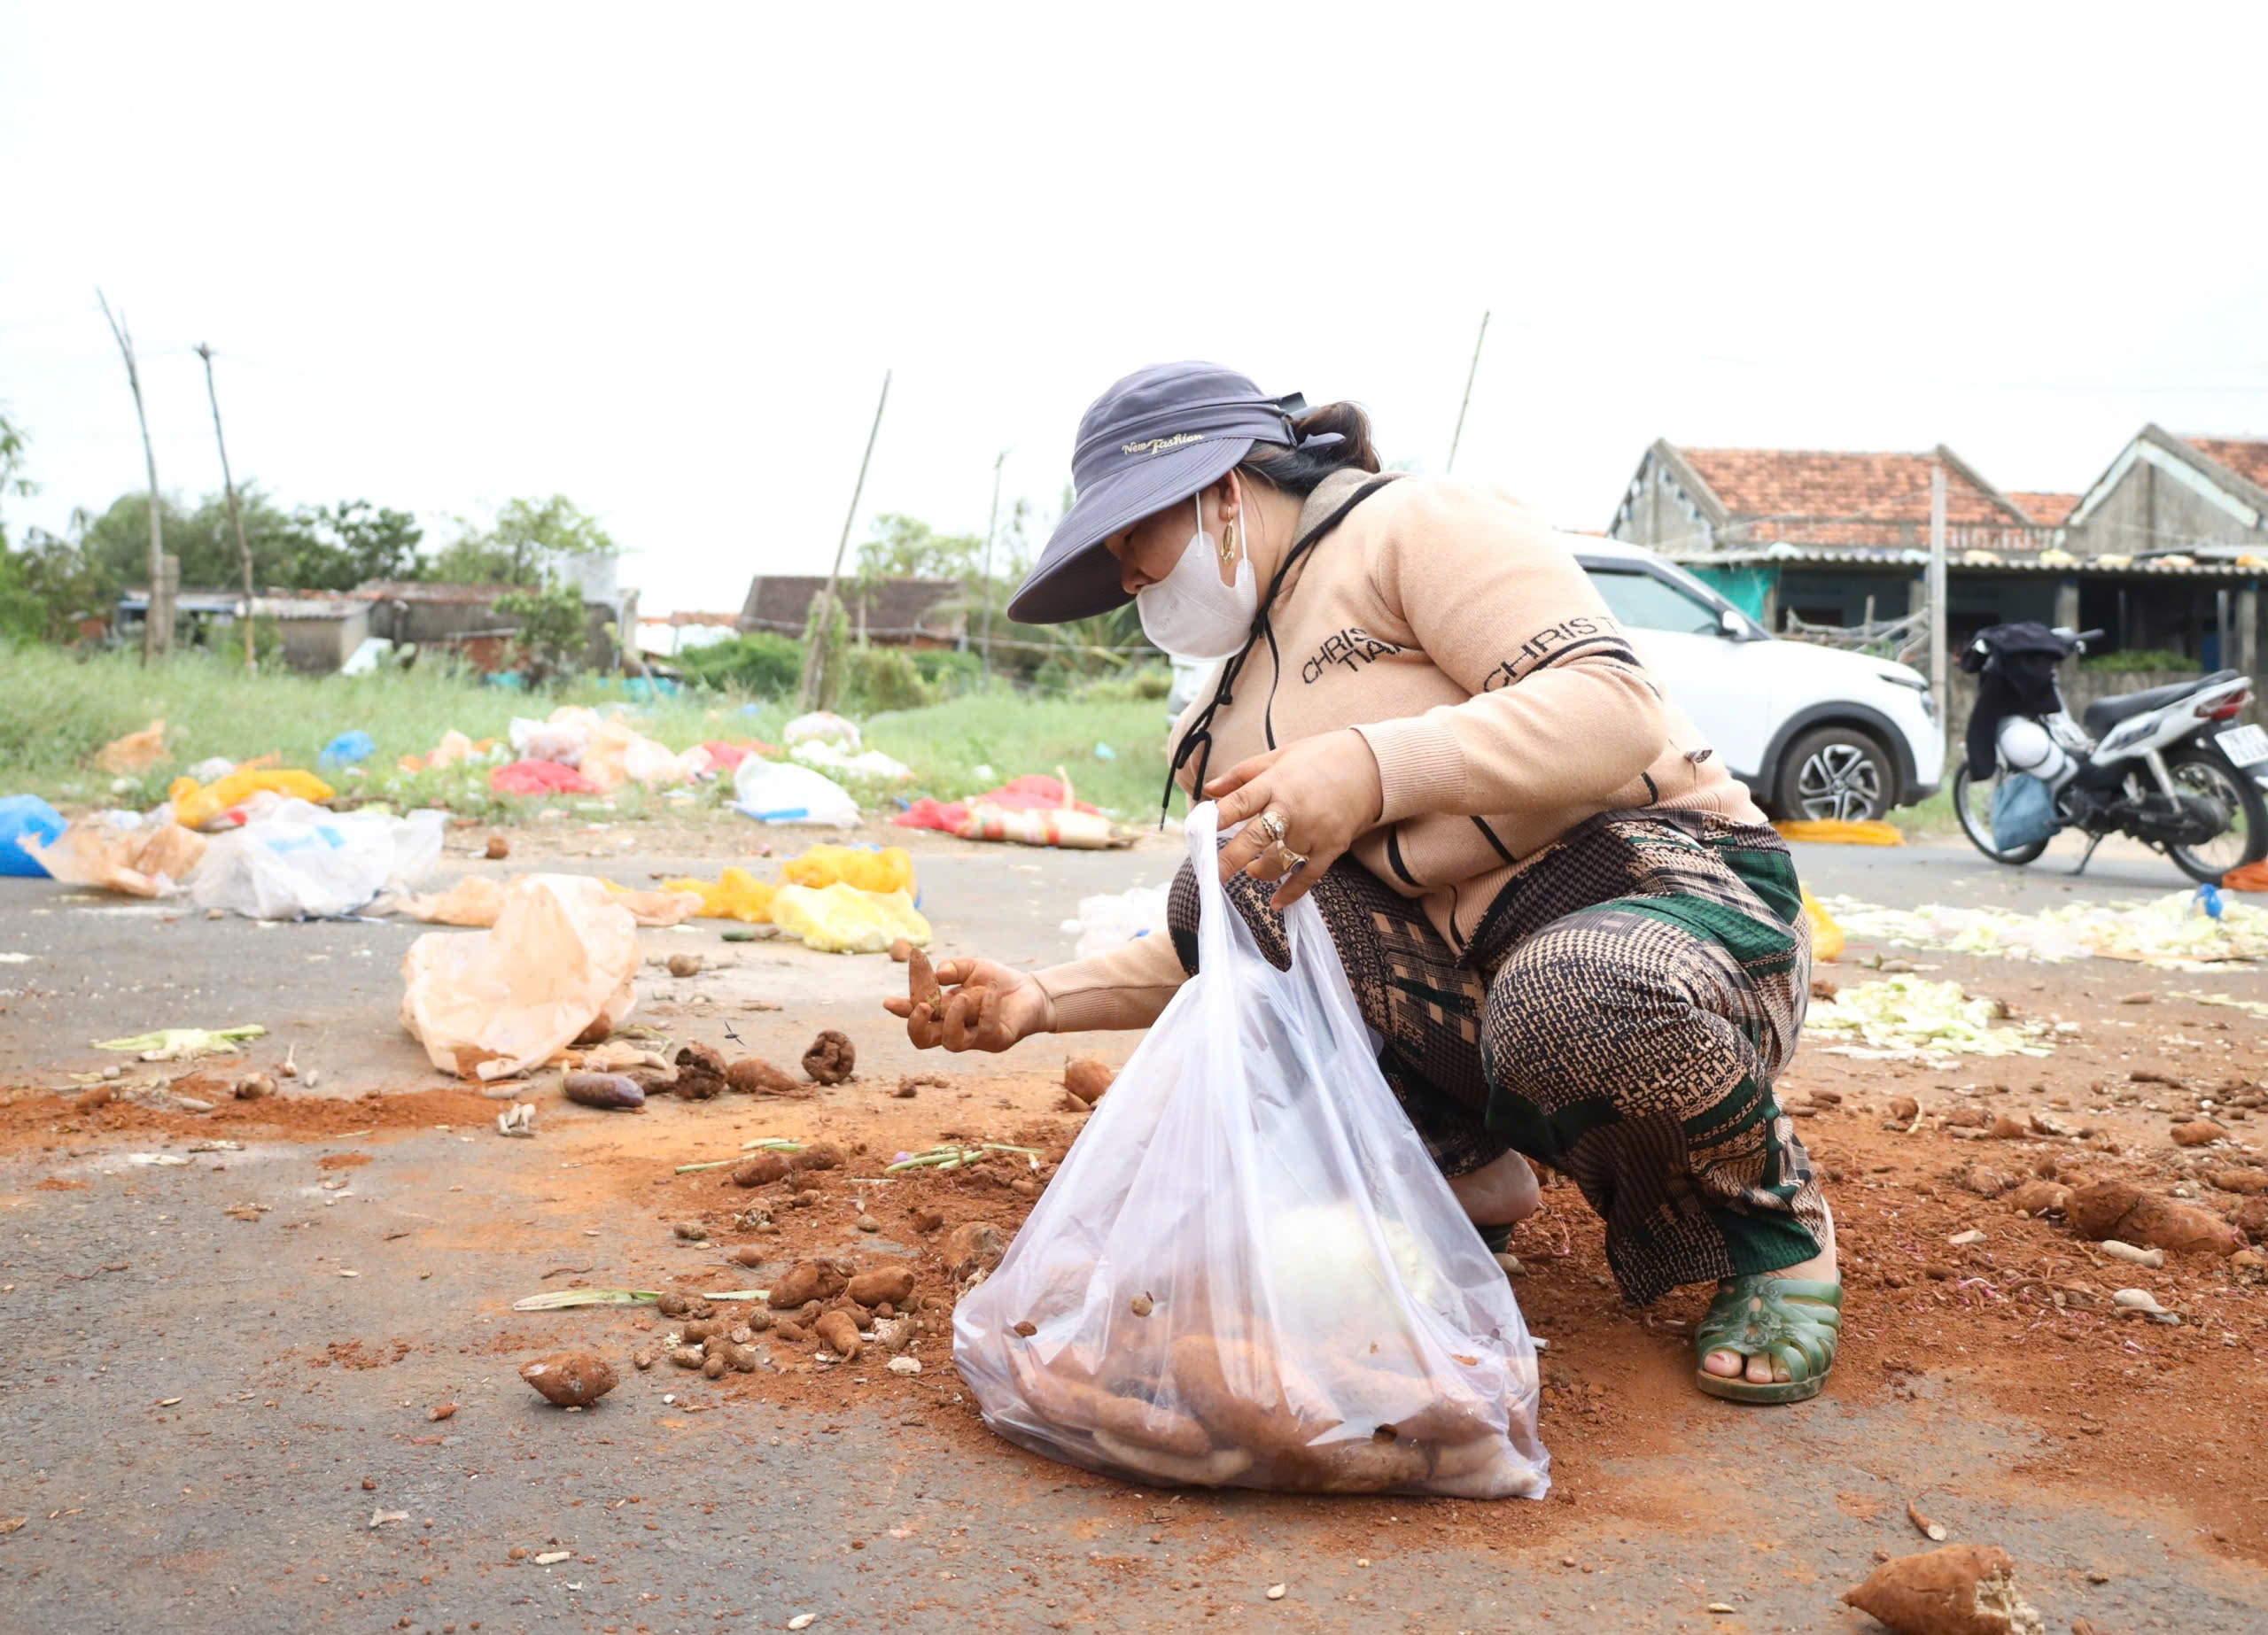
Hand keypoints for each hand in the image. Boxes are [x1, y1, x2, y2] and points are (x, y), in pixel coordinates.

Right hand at [881, 957, 1048, 1052]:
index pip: (917, 1016)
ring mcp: (975, 1039)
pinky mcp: (997, 1041)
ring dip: (953, 1019)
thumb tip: (938, 974)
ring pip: (952, 1043)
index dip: (902, 1011)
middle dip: (916, 1026)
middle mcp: (955, 1029)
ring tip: (963, 998)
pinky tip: (992, 991)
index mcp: (943, 1012)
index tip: (889, 1002)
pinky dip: (987, 1008)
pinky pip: (985, 1030)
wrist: (1031, 990)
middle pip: (924, 1041)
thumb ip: (955, 967)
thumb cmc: (997, 981)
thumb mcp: (973, 967)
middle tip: (923, 1007)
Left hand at [1205, 729, 1383, 908]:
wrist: (1372, 766)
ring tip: (1253, 871)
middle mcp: (1291, 809)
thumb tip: (1209, 790)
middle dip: (1229, 860)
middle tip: (1211, 876)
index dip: (1216, 819)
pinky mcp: (1331, 847)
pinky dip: (1291, 893)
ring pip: (1278, 862)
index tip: (1198, 833)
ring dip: (1260, 872)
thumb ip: (1242, 775)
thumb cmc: (1321, 757)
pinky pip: (1308, 876)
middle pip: (1253, 839)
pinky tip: (1276, 903)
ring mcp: (1313, 831)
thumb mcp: (1279, 756)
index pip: (1238, 803)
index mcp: (1275, 783)